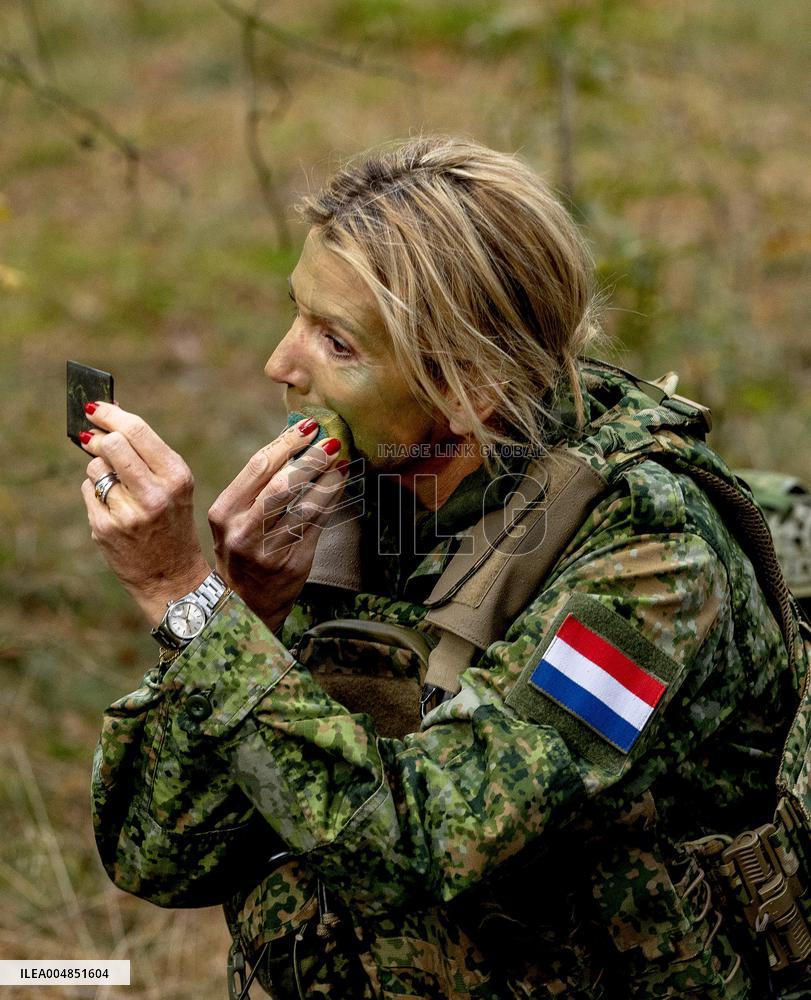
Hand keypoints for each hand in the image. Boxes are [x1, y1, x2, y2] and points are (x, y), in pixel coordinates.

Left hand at [79, 402, 210, 624]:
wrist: (172, 576)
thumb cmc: (172, 522)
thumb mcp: (174, 486)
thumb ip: (146, 453)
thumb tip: (106, 415)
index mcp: (177, 477)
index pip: (137, 432)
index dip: (111, 414)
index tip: (94, 406)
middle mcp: (155, 494)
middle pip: (112, 444)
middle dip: (100, 439)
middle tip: (94, 438)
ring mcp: (128, 513)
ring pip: (95, 467)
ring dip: (99, 469)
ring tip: (117, 487)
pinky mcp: (105, 528)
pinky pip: (89, 490)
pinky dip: (95, 492)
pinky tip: (112, 507)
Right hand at [208, 418, 348, 632]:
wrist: (243, 605)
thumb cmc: (242, 550)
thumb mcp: (236, 518)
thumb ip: (260, 484)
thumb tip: (297, 441)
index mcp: (224, 513)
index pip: (258, 467)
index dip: (287, 442)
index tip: (309, 426)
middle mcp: (243, 532)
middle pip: (283, 484)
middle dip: (311, 458)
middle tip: (332, 441)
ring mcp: (269, 551)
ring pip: (305, 505)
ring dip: (328, 479)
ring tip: (341, 461)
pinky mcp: (293, 565)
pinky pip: (318, 525)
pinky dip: (331, 501)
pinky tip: (339, 485)